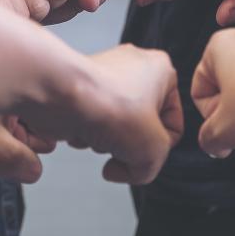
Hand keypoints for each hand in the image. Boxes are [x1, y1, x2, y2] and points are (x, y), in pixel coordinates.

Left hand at [15, 44, 182, 184]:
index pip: (173, 125)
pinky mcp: (77, 87)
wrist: (61, 96)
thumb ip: (152, 167)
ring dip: (105, 142)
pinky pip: (89, 121)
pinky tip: (79, 131)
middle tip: (120, 142)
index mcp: (161, 70)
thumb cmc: (111, 109)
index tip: (146, 152)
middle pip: (140, 127)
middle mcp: (131, 66)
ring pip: (114, 126)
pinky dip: (84, 134)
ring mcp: (102, 75)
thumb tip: (128, 170)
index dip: (160, 148)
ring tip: (97, 135)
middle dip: (128, 144)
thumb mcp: (153, 151)